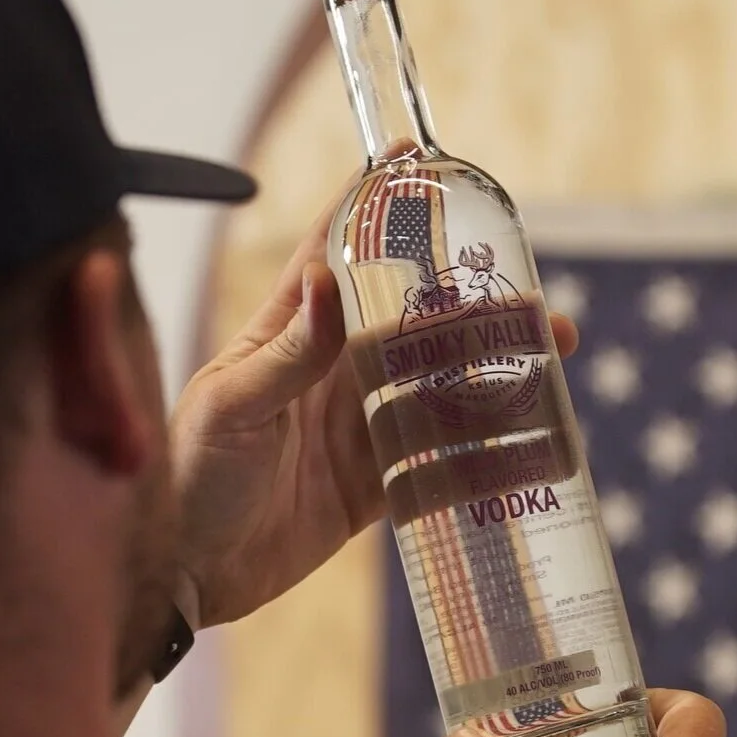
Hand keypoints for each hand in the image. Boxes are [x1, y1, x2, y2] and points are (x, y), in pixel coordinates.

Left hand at [170, 189, 578, 627]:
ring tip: (550, 350)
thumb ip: (286, 353)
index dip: (374, 206)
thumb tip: (327, 280)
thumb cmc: (186, 476)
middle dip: (468, 296)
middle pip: (410, 316)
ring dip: (490, 365)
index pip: (334, 250)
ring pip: (437, 381)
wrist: (187, 574)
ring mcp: (355, 426)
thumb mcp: (231, 406)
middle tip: (527, 288)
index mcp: (287, 334)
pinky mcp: (373, 483)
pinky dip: (481, 442)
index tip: (419, 162)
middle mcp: (328, 371)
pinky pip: (437, 454)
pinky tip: (527, 428)